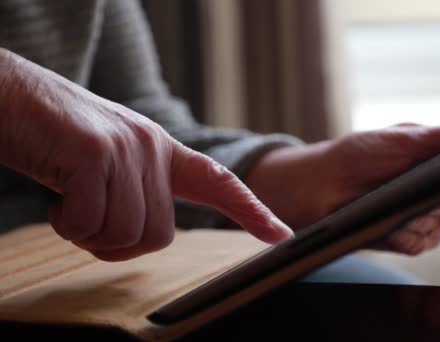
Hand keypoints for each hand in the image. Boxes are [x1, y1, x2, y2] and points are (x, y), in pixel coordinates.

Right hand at [0, 49, 292, 260]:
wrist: (9, 96)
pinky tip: (57, 201)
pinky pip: (93, 224)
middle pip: (160, 234)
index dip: (251, 210)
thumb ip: (138, 190)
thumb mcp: (111, 163)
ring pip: (129, 234)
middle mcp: (152, 147)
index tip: (280, 234)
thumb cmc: (57, 138)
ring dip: (91, 235)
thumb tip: (152, 232)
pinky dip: (69, 226)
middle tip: (87, 221)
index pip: (218, 182)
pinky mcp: (95, 154)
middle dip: (119, 243)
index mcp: (161, 150)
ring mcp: (126, 148)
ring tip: (70, 205)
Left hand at [247, 109, 439, 255]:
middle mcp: (438, 190)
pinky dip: (408, 235)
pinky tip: (393, 227)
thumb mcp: (401, 138)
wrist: (319, 185)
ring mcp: (424, 216)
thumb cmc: (359, 154)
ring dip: (423, 218)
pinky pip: (421, 242)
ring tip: (401, 209)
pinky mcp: (407, 238)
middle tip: (431, 193)